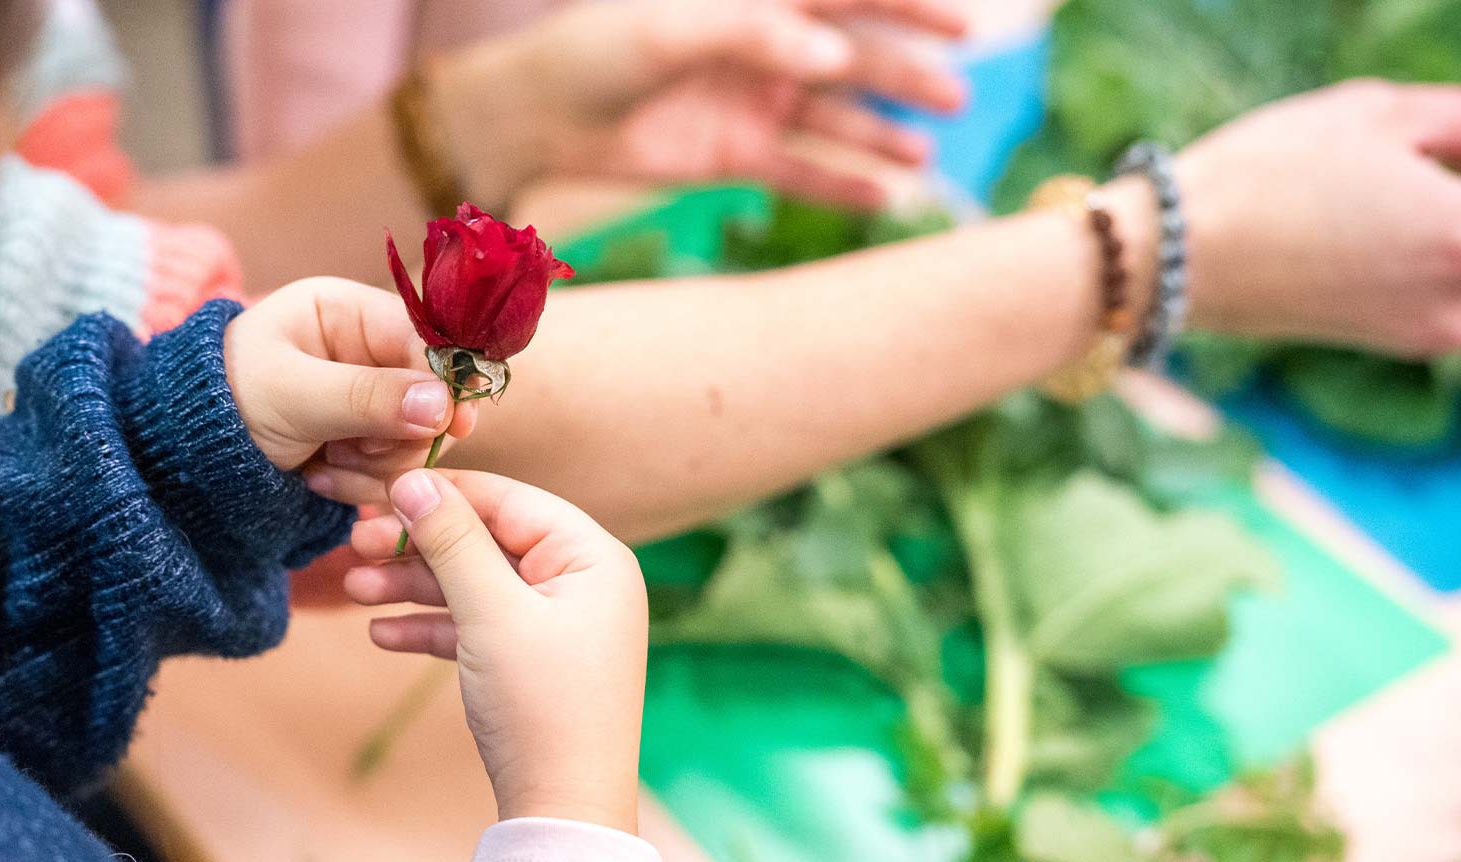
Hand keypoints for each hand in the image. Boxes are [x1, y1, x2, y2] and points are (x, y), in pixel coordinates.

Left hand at [222, 277, 475, 478]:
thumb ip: (366, 397)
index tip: (455, 423)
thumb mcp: (291, 394)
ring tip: (323, 467)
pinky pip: (394, 471)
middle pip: (431, 395)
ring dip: (375, 467)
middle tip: (349, 451)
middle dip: (395, 435)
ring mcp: (369, 401)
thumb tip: (443, 404)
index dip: (446, 379)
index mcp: (346, 312)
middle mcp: (366, 352)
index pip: (423, 336)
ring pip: (417, 440)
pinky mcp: (364, 444)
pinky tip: (319, 481)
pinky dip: (362, 485)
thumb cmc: (222, 405)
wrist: (181, 459)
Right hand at [347, 470, 648, 833]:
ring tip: (353, 591)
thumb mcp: (491, 614)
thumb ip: (452, 541)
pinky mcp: (533, 663)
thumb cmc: (542, 706)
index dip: (442, 495)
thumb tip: (414, 480)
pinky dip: (432, 629)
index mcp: (592, 558)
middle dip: (417, 546)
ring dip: (414, 587)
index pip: (509, 501)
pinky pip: (477, 628)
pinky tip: (381, 634)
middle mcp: (582, 584)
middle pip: (487, 542)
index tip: (379, 494)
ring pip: (475, 586)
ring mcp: (558, 625)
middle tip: (352, 545)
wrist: (562, 809)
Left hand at [435, 0, 968, 210]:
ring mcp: (755, 102)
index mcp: (757, 1)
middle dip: (906, 73)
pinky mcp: (737, 155)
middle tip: (955, 95)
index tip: (964, 24)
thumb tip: (829, 56)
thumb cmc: (596, 51)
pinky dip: (840, 184)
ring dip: (880, 134)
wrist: (540, 116)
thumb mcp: (669, 32)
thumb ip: (750, 34)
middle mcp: (766, 48)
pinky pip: (801, 171)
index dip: (909, 6)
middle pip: (854, 58)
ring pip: (836, 118)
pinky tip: (885, 198)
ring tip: (924, 155)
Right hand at [1179, 80, 1460, 356]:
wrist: (1172, 261)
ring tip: (1411, 197)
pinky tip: (1397, 225)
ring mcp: (1432, 332)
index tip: (1446, 155)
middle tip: (1431, 173)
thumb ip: (1460, 119)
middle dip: (1453, 206)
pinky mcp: (1398, 341)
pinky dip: (1447, 265)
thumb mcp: (1374, 112)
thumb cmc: (1264, 175)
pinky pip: (1459, 298)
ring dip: (1451, 243)